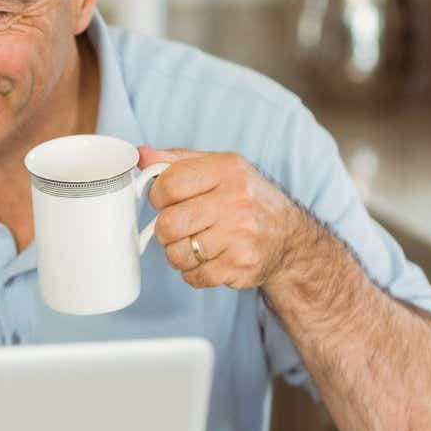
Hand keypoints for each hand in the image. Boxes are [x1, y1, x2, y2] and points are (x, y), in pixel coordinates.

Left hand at [139, 146, 308, 291]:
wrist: (290, 237)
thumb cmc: (246, 199)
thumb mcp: (218, 168)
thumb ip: (177, 161)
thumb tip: (141, 155)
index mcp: (226, 170)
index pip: (168, 185)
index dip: (157, 196)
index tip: (165, 201)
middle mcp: (236, 202)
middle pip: (168, 224)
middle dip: (165, 229)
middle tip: (179, 227)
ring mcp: (240, 236)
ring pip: (176, 254)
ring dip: (178, 252)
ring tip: (195, 243)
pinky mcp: (241, 266)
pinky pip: (193, 276)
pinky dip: (193, 272)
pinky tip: (209, 259)